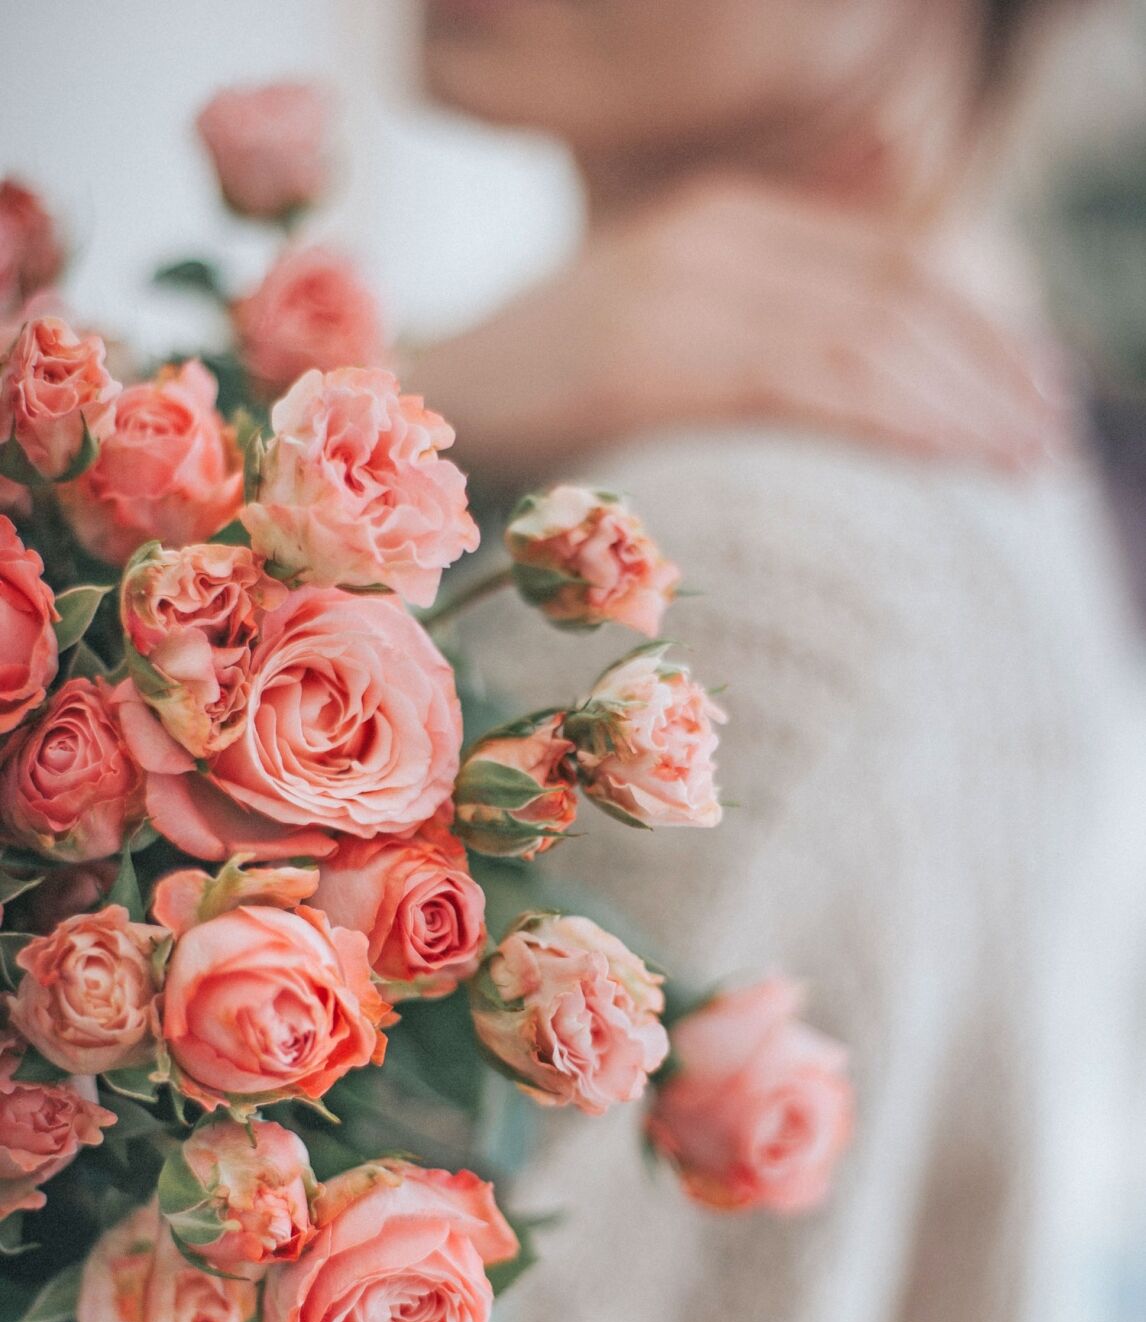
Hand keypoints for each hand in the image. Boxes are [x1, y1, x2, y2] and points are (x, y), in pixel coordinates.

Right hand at [403, 176, 1066, 487]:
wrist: (405, 414)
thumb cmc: (530, 411)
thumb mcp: (649, 357)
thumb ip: (737, 356)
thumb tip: (837, 409)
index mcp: (715, 226)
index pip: (882, 264)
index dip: (972, 327)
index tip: (1029, 391)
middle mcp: (708, 238)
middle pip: (892, 294)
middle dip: (987, 368)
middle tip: (1048, 438)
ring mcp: (679, 287)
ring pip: (867, 336)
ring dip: (963, 401)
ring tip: (1025, 462)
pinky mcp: (653, 352)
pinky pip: (812, 381)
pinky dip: (900, 422)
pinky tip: (957, 461)